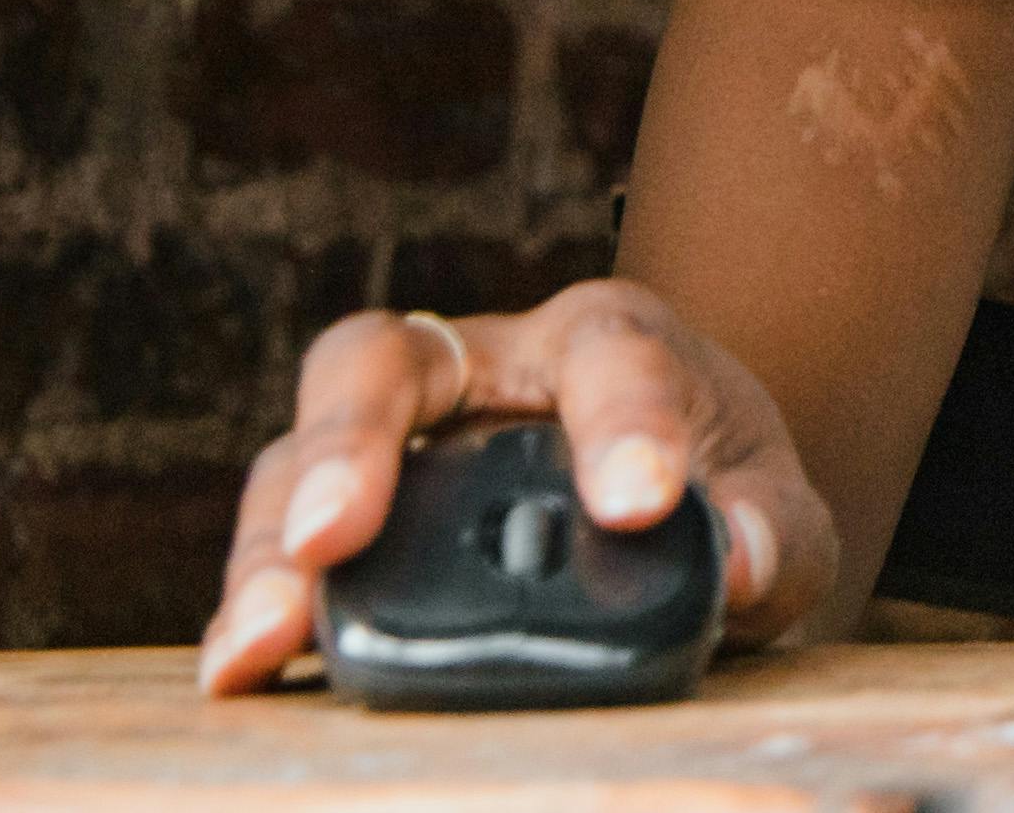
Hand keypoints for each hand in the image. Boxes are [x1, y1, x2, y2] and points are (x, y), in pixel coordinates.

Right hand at [198, 283, 836, 691]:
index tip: (638, 500)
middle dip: (351, 441)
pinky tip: (239, 673)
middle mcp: (480, 371)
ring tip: (265, 639)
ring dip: (270, 546)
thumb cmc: (714, 496)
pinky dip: (248, 608)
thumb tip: (743, 561)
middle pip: (387, 360)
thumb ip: (774, 532)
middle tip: (334, 534)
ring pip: (296, 457)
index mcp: (607, 341)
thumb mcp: (773, 511)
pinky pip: (272, 552)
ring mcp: (395, 447)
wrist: (666, 521)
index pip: (612, 354)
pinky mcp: (341, 531)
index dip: (622, 422)